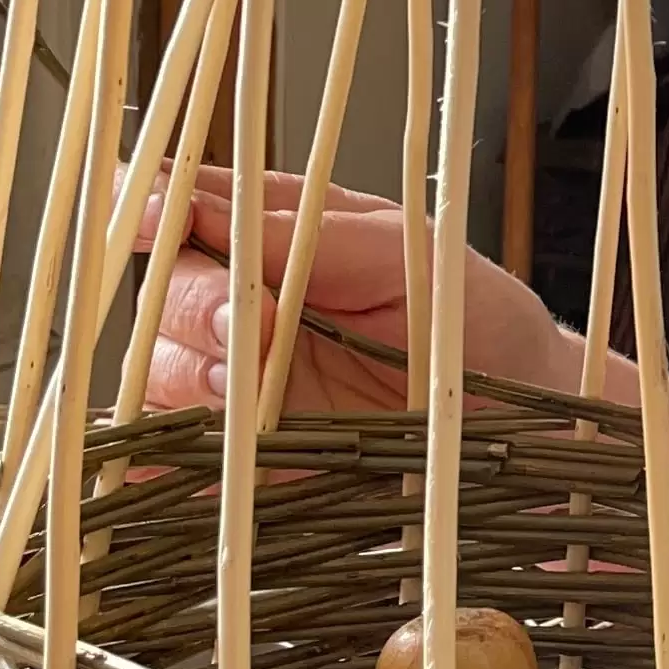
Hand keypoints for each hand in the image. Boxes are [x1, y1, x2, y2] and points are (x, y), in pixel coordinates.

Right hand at [140, 167, 574, 418]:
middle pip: (162, 291)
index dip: (148, 208)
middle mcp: (241, 299)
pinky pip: (173, 455)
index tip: (153, 221)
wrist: (520, 410)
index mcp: (273, 230)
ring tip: (250, 391)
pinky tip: (157, 464)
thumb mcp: (404, 252)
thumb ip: (310, 233)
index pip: (180, 204)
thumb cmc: (467, 313)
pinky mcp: (242, 452)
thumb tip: (212, 209)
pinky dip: (154, 459)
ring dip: (193, 377)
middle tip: (258, 323)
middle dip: (195, 301)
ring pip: (158, 370)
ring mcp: (237, 378)